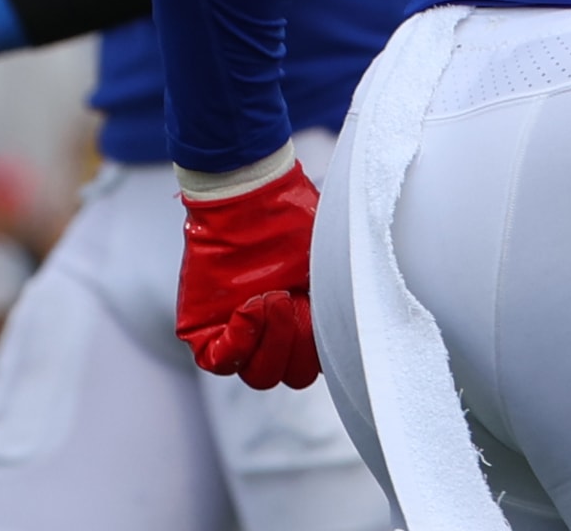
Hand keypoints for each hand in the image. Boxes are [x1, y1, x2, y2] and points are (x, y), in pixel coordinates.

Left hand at [176, 159, 321, 388]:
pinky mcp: (203, 328)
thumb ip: (344, 298)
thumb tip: (366, 328)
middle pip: (286, 376)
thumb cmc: (294, 218)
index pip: (312, 365)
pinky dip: (241, 340)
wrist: (251, 194)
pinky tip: (251, 306)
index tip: (321, 305)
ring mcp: (236, 333)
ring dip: (272, 341)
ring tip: (274, 298)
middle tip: (298, 302)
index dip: (320, 346)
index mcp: (303, 322)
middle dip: (297, 346)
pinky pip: (219, 361)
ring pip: (256, 373)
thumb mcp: (332, 260)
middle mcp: (271, 333)